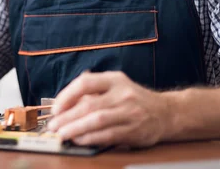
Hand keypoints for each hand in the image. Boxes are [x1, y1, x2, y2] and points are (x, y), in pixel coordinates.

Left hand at [47, 71, 169, 147]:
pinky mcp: (134, 130)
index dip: (66, 96)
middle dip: (67, 117)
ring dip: (75, 129)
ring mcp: (130, 112)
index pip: (85, 83)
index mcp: (114, 79)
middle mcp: (123, 94)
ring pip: (97, 121)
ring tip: (62, 134)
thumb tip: (62, 105)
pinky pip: (108, 135)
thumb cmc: (133, 99)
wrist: (167, 113)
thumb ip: (92, 92)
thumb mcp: (115, 86)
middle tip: (53, 126)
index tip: (55, 108)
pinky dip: (90, 138)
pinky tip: (79, 140)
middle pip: (89, 105)